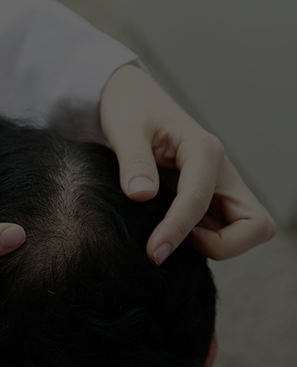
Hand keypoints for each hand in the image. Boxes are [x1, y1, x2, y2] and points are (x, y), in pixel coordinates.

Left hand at [100, 64, 275, 263]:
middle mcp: (220, 170)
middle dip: (223, 246)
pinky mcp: (211, 196)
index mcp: (203, 149)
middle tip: (174, 242)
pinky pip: (226, 228)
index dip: (178, 230)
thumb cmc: (132, 110)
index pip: (200, 200)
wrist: (134, 101)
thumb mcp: (125, 129)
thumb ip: (133, 161)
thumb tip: (141, 195)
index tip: (154, 251)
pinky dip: (208, 240)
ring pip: (247, 229)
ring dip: (218, 245)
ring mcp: (219, 185)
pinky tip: (174, 231)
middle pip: (255, 224)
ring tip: (171, 236)